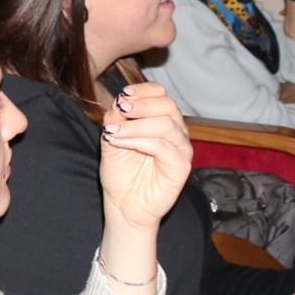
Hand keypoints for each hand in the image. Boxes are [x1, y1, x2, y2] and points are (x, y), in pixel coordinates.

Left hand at [98, 83, 192, 230]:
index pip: (161, 93)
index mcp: (163, 120)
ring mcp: (182, 149)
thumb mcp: (112, 138)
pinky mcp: (181, 166)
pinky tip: (119, 142)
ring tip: (113, 132)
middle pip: (168, 105)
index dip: (143, 90)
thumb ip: (116, 119)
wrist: (124, 204)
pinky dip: (138, 140)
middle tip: (120, 110)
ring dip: (135, 125)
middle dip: (141, 104)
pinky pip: (163, 146)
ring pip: (166, 124)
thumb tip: (118, 102)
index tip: (122, 96)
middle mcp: (177, 132)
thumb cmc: (121, 172)